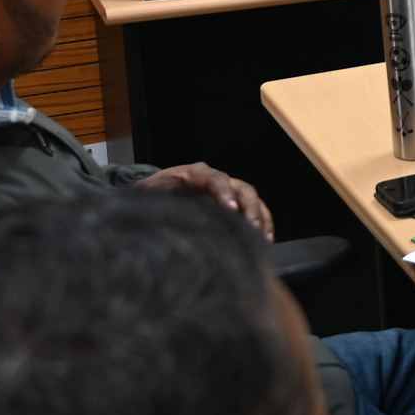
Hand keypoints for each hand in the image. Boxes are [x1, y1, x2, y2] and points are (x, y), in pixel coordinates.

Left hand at [140, 163, 272, 238]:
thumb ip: (153, 198)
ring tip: (262, 237)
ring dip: (260, 217)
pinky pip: (255, 211)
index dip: (224, 192)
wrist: (156, 194)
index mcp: (195, 174)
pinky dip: (263, 223)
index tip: (231, 209)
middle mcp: (217, 180)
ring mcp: (228, 191)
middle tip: (252, 226)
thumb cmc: (151, 196)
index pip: (215, 178)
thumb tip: (156, 211)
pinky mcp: (234, 206)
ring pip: (252, 199)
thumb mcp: (147, 193)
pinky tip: (266, 240)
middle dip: (249, 207)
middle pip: (241, 187)